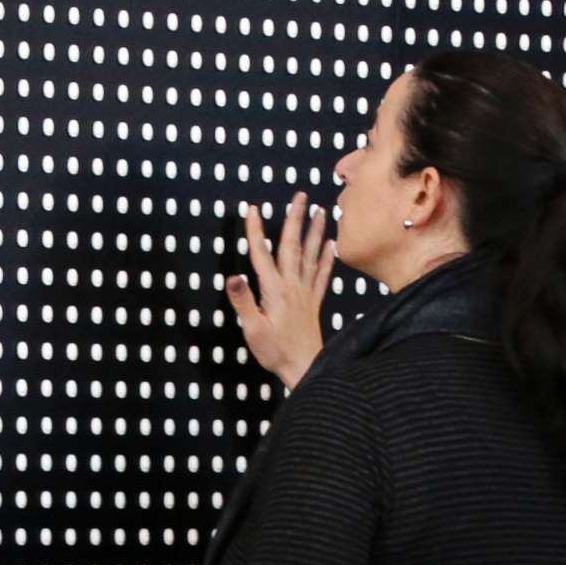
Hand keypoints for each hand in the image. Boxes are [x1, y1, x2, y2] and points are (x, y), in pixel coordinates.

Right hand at [225, 191, 337, 389]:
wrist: (305, 368)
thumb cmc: (275, 351)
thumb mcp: (252, 329)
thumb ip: (243, 302)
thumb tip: (233, 277)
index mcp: (274, 290)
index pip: (262, 254)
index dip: (256, 231)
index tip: (253, 208)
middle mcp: (292, 286)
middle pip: (292, 247)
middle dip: (295, 219)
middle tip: (300, 196)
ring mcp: (305, 293)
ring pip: (310, 256)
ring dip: (315, 232)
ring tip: (321, 211)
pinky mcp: (314, 303)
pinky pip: (322, 276)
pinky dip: (327, 259)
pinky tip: (332, 245)